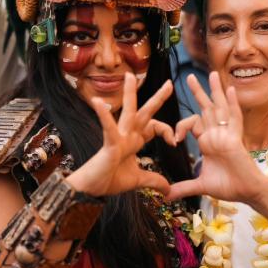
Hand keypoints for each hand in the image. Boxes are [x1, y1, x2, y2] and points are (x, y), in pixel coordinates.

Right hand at [66, 73, 175, 196]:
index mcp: (134, 140)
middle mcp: (127, 135)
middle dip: (158, 98)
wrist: (92, 189)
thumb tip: (168, 190)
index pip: (154, 126)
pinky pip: (107, 127)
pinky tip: (97, 102)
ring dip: (129, 94)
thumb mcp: (138, 180)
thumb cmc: (110, 180)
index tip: (174, 142)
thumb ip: (153, 181)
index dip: (167, 131)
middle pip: (145, 113)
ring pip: (128, 112)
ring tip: (129, 76)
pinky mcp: (109, 143)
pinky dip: (103, 115)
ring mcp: (118, 137)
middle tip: (169, 83)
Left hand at [167, 72, 267, 203]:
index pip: (193, 124)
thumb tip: (166, 195)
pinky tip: (230, 90)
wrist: (247, 192)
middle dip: (198, 92)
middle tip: (188, 76)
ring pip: (221, 108)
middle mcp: (217, 134)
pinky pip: (235, 118)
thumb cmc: (229, 187)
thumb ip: (183, 187)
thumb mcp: (201, 185)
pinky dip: (233, 104)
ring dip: (216, 90)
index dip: (181, 127)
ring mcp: (227, 135)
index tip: (173, 140)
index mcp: (208, 142)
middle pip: (207, 108)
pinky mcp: (236, 139)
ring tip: (212, 73)